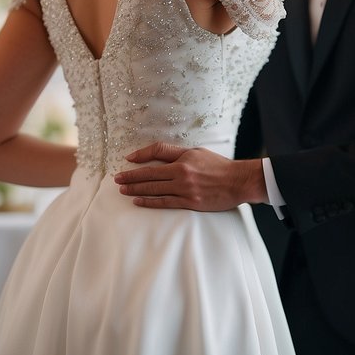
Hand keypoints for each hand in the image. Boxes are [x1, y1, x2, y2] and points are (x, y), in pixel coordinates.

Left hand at [114, 142, 267, 210]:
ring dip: (136, 189)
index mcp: (183, 159)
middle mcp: (182, 174)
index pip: (156, 154)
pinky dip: (149, 201)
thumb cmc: (217, 166)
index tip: (128, 160)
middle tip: (117, 179)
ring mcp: (185, 189)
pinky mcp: (189, 202)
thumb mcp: (196, 152)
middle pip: (150, 174)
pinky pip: (164, 202)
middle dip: (131, 177)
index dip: (140, 157)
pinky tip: (138, 201)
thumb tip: (155, 154)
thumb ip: (176, 153)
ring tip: (123, 190)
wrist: (237, 181)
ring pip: (154, 189)